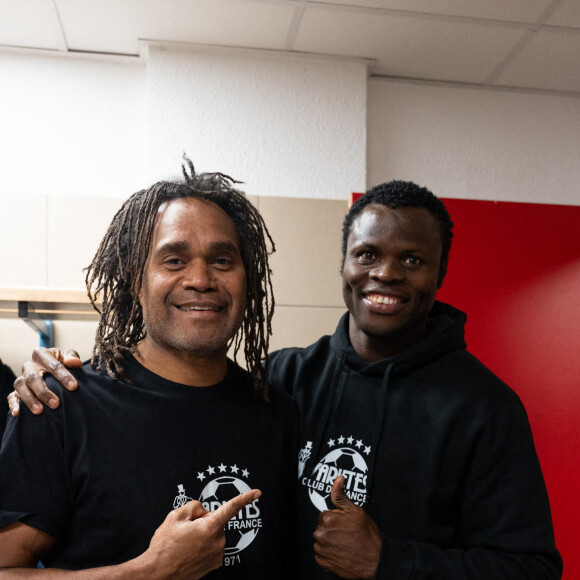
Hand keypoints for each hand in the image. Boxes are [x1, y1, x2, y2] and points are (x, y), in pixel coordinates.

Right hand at [9, 347, 82, 416]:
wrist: (50, 367)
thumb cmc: (61, 361)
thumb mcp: (67, 356)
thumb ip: (71, 357)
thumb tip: (76, 363)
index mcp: (41, 354)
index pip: (53, 365)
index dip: (63, 376)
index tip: (74, 387)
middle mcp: (29, 366)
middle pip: (33, 378)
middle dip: (44, 392)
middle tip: (56, 404)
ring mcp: (21, 378)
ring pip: (21, 387)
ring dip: (30, 399)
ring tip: (39, 411)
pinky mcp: (16, 390)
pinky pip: (11, 396)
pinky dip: (14, 404)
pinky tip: (18, 413)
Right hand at [144, 489, 261, 579]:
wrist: (157, 575)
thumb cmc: (164, 548)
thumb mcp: (175, 517)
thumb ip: (194, 506)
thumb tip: (203, 511)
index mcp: (210, 527)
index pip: (231, 508)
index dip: (245, 498)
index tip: (257, 492)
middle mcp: (218, 542)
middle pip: (215, 520)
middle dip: (203, 521)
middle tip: (185, 531)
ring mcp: (217, 554)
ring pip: (213, 533)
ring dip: (202, 534)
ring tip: (184, 544)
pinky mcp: (214, 563)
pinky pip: (212, 546)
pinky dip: (203, 545)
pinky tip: (188, 551)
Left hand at [313, 476, 380, 578]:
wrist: (375, 560)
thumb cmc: (367, 535)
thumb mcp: (356, 511)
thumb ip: (341, 495)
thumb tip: (338, 479)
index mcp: (328, 519)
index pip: (324, 515)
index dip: (335, 518)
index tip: (345, 524)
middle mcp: (321, 534)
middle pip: (321, 527)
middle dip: (331, 529)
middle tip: (346, 533)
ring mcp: (322, 550)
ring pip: (320, 541)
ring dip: (329, 541)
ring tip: (344, 544)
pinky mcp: (323, 562)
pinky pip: (321, 555)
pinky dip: (328, 554)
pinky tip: (340, 552)